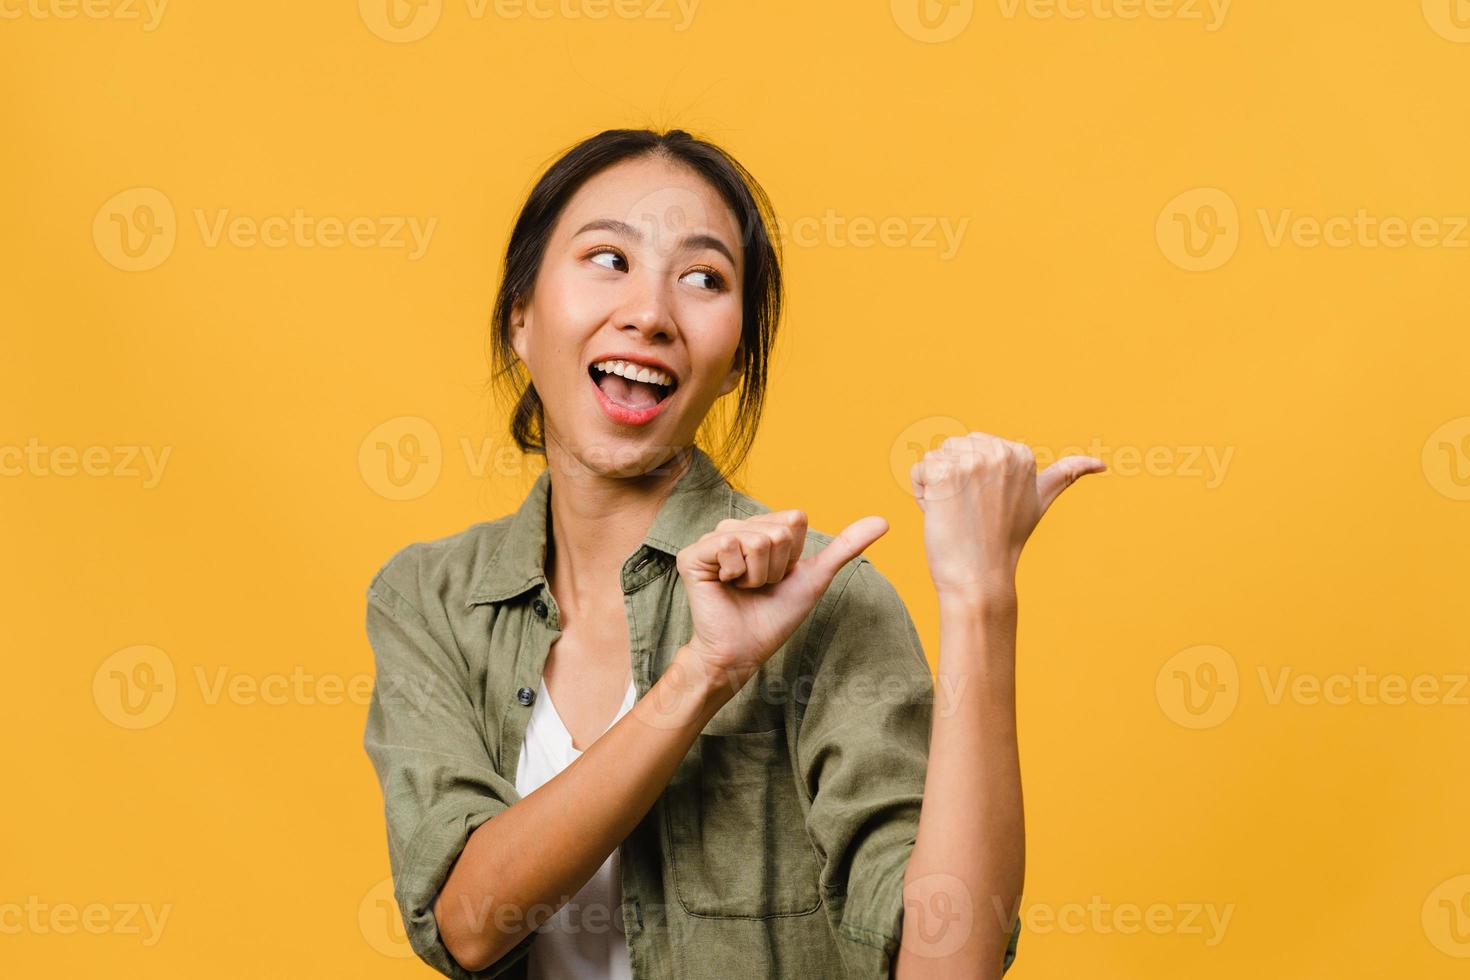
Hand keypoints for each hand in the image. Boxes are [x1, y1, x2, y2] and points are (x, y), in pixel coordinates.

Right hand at [675, 510, 888, 693]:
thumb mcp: (815, 578)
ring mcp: (712, 539)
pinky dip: (737, 573)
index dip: (795, 555)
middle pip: (778, 530)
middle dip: (777, 567)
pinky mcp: (693, 554)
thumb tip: (884, 520)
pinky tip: (726, 585)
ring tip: (744, 588)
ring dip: (758, 574)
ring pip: (758, 539)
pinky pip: (729, 544)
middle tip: (760, 586)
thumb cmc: (775, 616)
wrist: (744, 652)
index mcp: (761, 529)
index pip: (794, 519)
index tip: (780, 577)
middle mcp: (736, 528)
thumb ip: (845, 546)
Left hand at [910, 433, 1104, 599]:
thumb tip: (1102, 464)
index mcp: (1022, 453)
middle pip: (953, 449)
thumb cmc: (1005, 541)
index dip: (973, 479)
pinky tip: (941, 514)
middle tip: (972, 512)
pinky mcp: (944, 472)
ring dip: (937, 487)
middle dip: (954, 479)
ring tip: (957, 514)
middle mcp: (999, 451)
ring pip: (935, 458)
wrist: (981, 576)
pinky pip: (919, 470)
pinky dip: (922, 494)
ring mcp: (972, 461)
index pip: (974, 447)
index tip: (989, 506)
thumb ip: (1066, 475)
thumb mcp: (1040, 501)